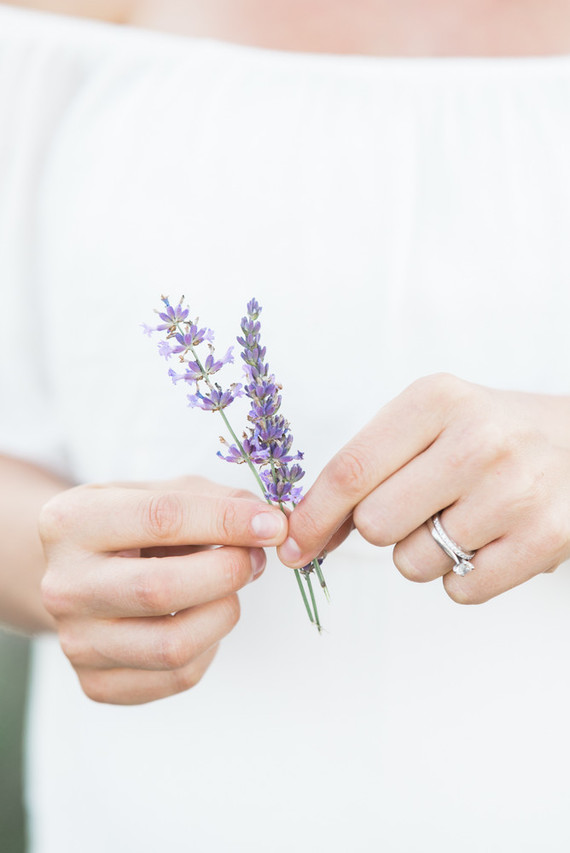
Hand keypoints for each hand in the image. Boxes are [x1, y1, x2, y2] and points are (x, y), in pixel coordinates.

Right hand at [40, 476, 286, 703]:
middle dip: (227, 572)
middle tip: (254, 558)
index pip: (161, 518)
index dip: (226, 521)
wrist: (85, 573)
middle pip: (160, 589)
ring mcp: (76, 641)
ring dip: (223, 613)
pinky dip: (209, 647)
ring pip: (172, 646)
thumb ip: (220, 502)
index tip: (272, 524)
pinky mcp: (97, 684)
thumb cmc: (134, 526)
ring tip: (229, 588)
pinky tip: (202, 618)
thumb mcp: (167, 493)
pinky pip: (177, 677)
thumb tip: (271, 524)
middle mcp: (63, 585)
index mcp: (73, 522)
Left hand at [279, 374, 569, 602]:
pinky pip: (459, 590)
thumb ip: (367, 467)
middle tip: (420, 503)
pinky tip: (487, 539)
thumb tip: (305, 533)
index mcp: (437, 401)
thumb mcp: (429, 421)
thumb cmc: (489, 432)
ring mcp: (515, 492)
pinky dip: (460, 576)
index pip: (351, 470)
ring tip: (462, 516)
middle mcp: (478, 442)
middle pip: (375, 524)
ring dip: (424, 551)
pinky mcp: (544, 540)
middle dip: (384, 526)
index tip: (292, 546)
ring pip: (413, 562)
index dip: (313, 516)